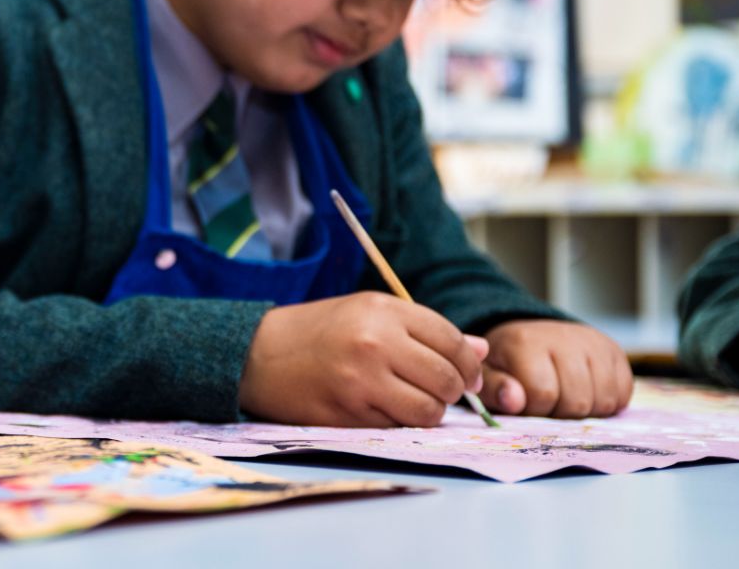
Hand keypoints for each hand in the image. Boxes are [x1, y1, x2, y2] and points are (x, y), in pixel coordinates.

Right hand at [239, 291, 486, 426]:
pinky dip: (399, 422)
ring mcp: (362, 381)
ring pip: (428, 411)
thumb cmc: (318, 330)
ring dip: (429, 412)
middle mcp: (375, 343)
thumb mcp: (368, 312)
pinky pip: (398, 427)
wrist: (257, 354)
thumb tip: (481, 350)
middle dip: (453, 391)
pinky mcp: (350, 414)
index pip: (452, 341)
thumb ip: (424, 330)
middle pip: (446, 378)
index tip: (467, 375)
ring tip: (413, 402)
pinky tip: (383, 408)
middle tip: (442, 391)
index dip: (469, 363)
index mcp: (383, 310)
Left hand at [480, 319, 631, 417]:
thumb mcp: (489, 375)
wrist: (532, 338)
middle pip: (577, 402)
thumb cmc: (508, 364)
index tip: (527, 401)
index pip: (542, 394)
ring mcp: (594, 342)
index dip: (535, 409)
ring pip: (604, 401)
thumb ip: (495, 390)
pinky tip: (586, 392)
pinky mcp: (615, 351)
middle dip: (561, 412)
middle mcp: (564, 337)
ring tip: (565, 397)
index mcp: (526, 342)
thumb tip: (513, 401)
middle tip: (548, 401)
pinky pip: (623, 394)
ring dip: (585, 411)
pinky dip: (607, 403)